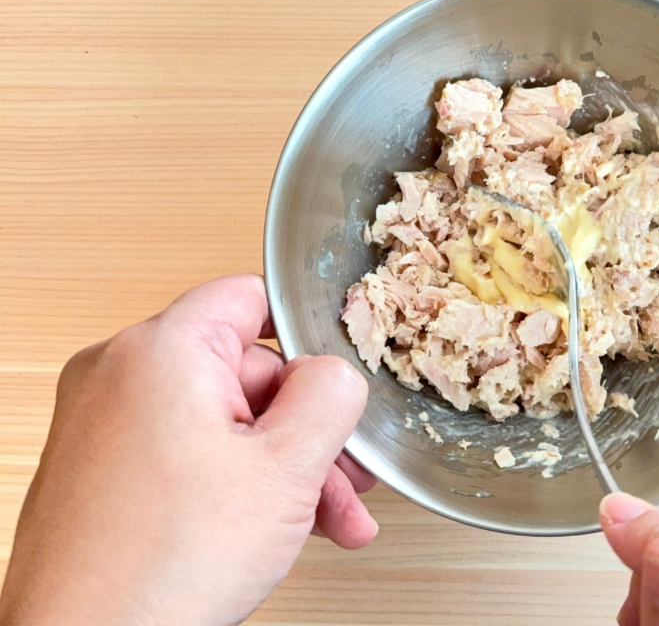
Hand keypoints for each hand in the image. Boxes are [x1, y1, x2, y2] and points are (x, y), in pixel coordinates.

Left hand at [0, 274, 376, 625]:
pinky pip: (190, 453)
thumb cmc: (162, 568)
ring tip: (324, 520)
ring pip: (225, 421)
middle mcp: (122, 376)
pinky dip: (238, 483)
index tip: (338, 380)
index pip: (251, 299)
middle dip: (307, 432)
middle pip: (247, 373)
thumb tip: (335, 373)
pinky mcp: (104, 468)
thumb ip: (329, 397)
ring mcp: (106, 424)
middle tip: (344, 480)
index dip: (307, 337)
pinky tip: (281, 529)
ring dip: (284, 468)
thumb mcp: (285, 468)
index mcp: (160, 351)